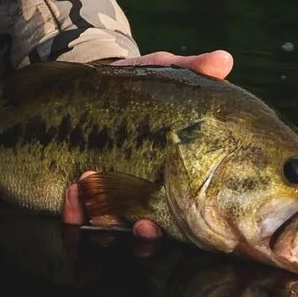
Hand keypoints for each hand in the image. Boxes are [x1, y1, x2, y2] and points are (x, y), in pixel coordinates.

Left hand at [61, 49, 233, 237]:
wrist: (87, 86)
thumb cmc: (138, 85)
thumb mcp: (164, 73)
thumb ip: (194, 69)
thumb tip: (225, 60)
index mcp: (169, 184)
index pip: (175, 220)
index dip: (163, 231)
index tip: (152, 223)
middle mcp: (140, 201)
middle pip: (143, 236)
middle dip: (141, 237)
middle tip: (139, 224)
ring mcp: (105, 201)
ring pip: (106, 233)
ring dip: (98, 220)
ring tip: (87, 186)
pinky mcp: (76, 196)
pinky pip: (74, 219)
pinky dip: (73, 211)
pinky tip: (72, 190)